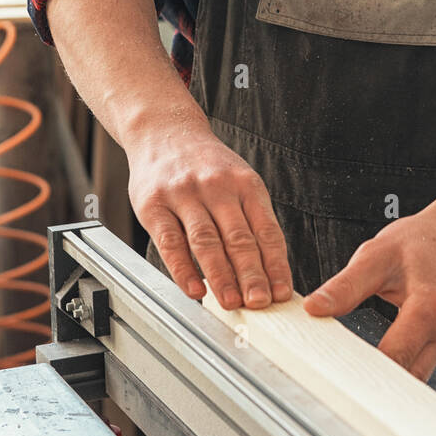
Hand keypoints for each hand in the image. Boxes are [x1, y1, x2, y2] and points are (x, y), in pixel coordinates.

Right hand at [127, 119, 292, 310]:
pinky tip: (194, 289)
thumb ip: (250, 220)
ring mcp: (185, 194)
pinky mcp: (155, 204)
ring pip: (206, 241)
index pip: (267, 231)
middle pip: (239, 238)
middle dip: (252, 275)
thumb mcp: (238, 180)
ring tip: (231, 302)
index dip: (275, 265)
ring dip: (221, 276)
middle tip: (260, 303)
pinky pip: (170, 242)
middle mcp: (218, 187)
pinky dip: (183, 269)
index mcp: (246, 184)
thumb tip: (267, 270)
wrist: (165, 132)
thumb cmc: (206, 165)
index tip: (281, 292)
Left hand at [303, 209, 435, 380]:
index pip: (394, 356)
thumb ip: (345, 286)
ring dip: (382, 382)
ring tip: (346, 380)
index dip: (362, 371)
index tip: (331, 376)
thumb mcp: (374, 255)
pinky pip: (415, 368)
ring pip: (411, 379)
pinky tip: (368, 368)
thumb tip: (313, 308)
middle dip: (371, 385)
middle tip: (332, 386)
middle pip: (405, 377)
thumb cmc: (415, 242)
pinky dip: (393, 370)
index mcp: (429, 308)